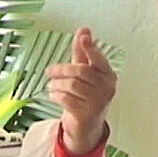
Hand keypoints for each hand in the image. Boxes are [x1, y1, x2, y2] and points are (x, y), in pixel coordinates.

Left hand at [45, 27, 116, 154]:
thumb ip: (83, 53)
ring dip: (56, 84)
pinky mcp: (87, 114)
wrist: (86, 126)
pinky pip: (66, 99)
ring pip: (72, 85)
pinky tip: (54, 95)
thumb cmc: (86, 97)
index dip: (91, 48)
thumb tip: (84, 30)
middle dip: (62, 69)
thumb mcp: (85, 73)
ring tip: (51, 86)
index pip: (99, 59)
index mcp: (107, 75)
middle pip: (81, 71)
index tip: (84, 36)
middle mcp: (106, 88)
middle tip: (50, 71)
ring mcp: (98, 102)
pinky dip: (56, 95)